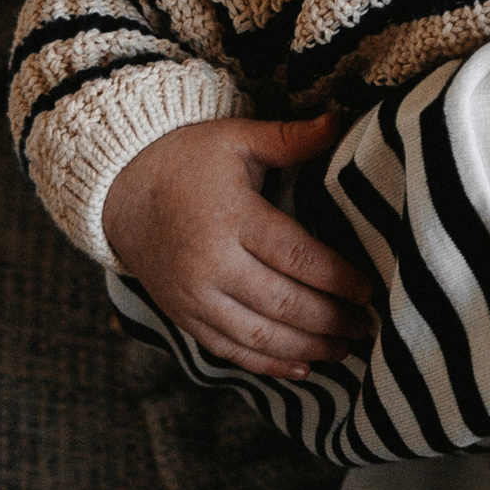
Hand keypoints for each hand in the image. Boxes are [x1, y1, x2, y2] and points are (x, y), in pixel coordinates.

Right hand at [99, 113, 368, 376]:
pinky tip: (304, 368)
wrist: (119, 189)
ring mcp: (193, 296)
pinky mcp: (182, 315)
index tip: (370, 289)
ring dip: (308, 347)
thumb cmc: (185, 160)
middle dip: (332, 319)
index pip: (297, 257)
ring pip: (260, 335)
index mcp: (231, 217)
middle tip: (369, 324)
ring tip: (346, 347)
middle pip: (284, 303)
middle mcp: (210, 263)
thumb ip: (290, 138)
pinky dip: (268, 365)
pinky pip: (229, 350)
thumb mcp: (236, 139)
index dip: (338, 279)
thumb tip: (340, 120)